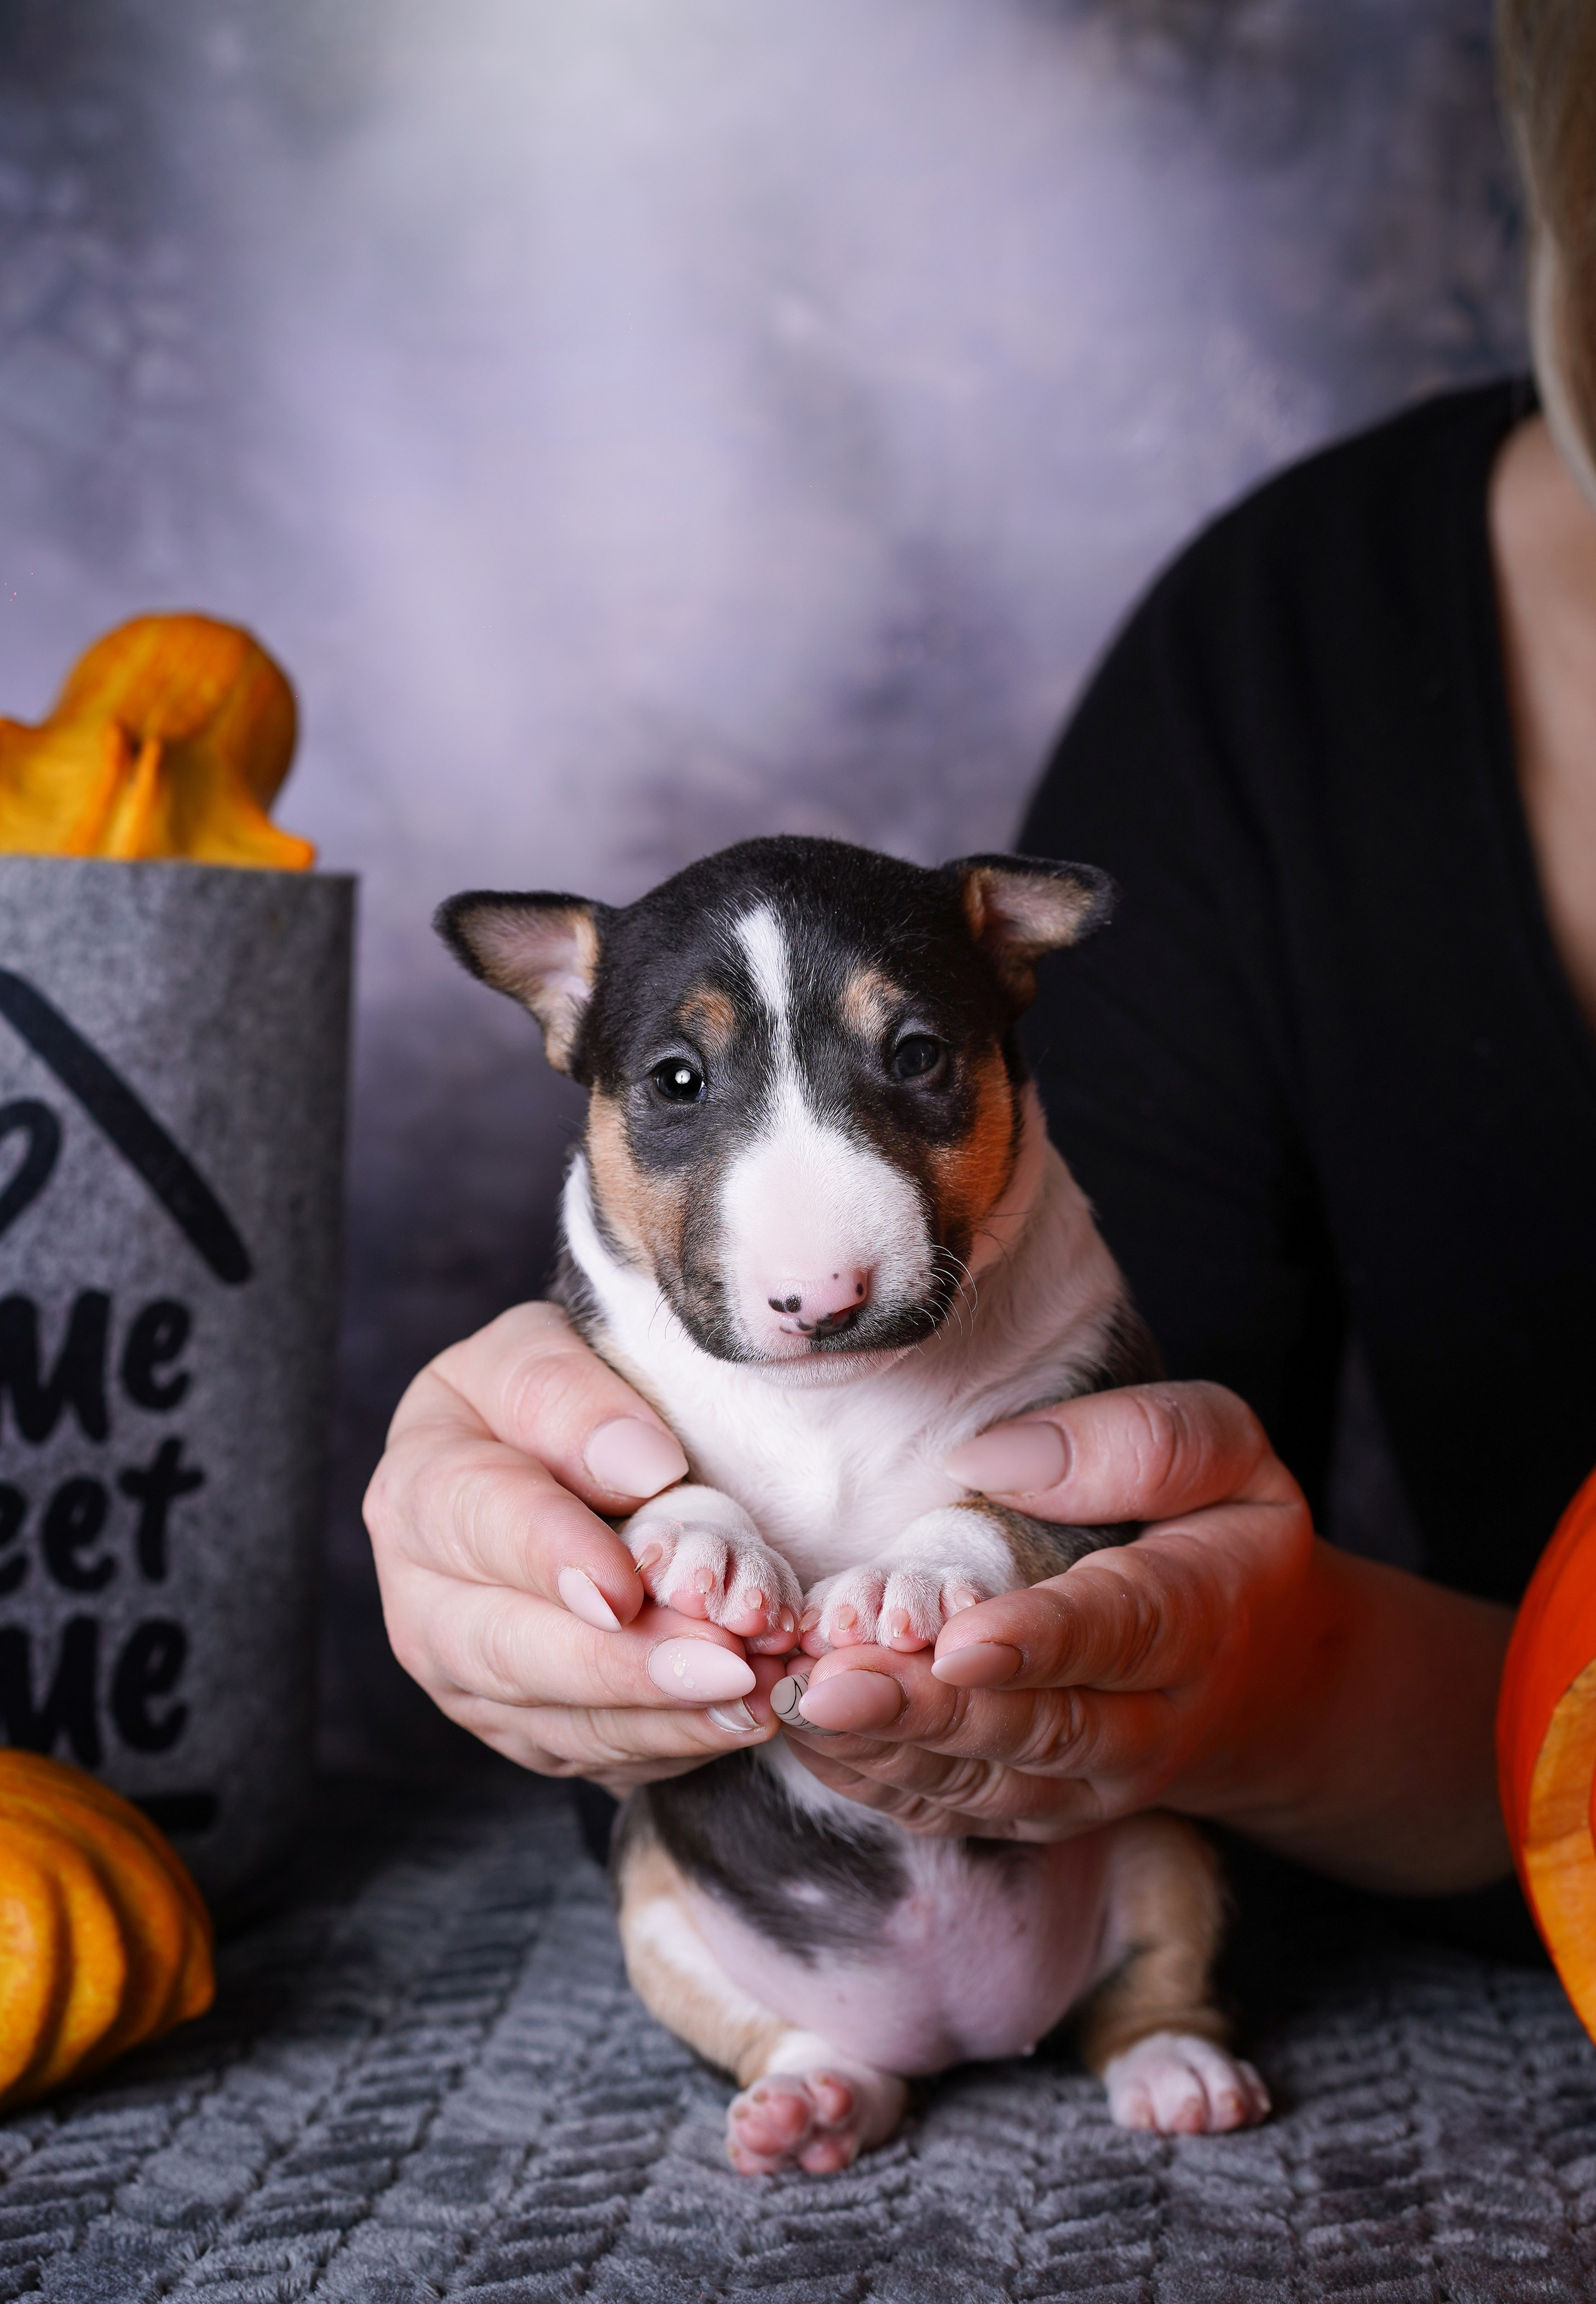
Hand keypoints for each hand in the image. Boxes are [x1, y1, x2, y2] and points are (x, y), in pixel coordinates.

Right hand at [363, 1302, 789, 1790]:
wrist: (572, 1457)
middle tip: (725, 1665)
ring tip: (755, 1698)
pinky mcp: (516, 1723)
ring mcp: (461, 1669)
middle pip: (501, 1644)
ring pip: (546, 1717)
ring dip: (657, 1716)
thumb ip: (575, 1396)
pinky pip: (584, 1753)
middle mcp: (420, 1586)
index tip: (624, 1586)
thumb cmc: (570, 1393)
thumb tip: (639, 1469)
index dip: (547, 1553)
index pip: (473, 1514)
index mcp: (423, 1472)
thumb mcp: (558, 1349)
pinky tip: (740, 1719)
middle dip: (617, 1663)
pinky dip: (667, 1744)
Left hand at [778, 1382, 1512, 1893]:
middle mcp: (1144, 1725)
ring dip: (886, 1752)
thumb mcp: (1230, 1459)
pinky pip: (951, 1808)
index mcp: (1193, 1620)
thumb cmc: (1227, 1535)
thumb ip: (1139, 1443)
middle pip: (1034, 1729)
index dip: (1034, 1643)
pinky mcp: (1033, 1806)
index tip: (958, 1642)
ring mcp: (1085, 1783)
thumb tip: (987, 1460)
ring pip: (981, 1783)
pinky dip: (876, 1783)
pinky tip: (804, 1740)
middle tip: (833, 1686)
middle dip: (929, 1712)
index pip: (1112, 1633)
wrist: (1265, 1677)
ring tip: (797, 1707)